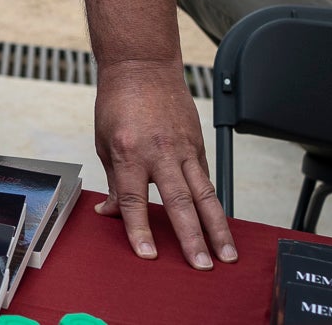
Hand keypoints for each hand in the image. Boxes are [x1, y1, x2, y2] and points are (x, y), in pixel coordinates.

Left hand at [92, 60, 235, 268]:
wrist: (141, 65)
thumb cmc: (118, 103)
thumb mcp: (104, 142)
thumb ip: (114, 182)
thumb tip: (110, 214)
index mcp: (129, 153)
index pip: (134, 200)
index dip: (139, 230)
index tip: (148, 255)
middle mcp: (159, 152)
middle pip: (179, 202)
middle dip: (191, 238)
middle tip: (201, 265)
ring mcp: (183, 148)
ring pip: (204, 194)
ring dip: (216, 228)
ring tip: (226, 254)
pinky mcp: (198, 144)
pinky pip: (206, 178)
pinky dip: (213, 203)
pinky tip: (221, 226)